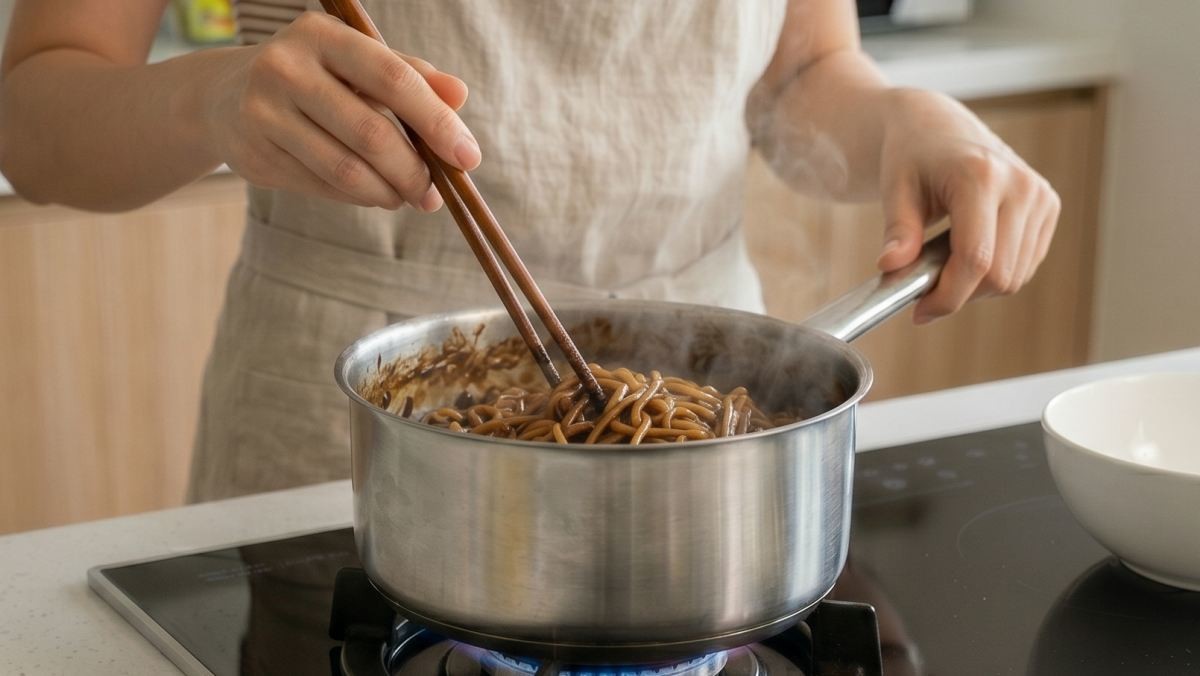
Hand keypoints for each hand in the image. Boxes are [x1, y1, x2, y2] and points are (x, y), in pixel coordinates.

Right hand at [204, 12, 476, 210]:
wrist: (225, 97)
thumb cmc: (315, 77)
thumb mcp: (358, 63)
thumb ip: (411, 76)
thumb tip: (460, 96)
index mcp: (323, 36)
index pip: (393, 79)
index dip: (436, 121)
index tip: (468, 157)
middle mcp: (286, 68)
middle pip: (371, 133)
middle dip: (414, 172)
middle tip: (434, 193)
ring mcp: (264, 113)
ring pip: (346, 170)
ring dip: (389, 192)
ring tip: (407, 197)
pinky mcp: (255, 155)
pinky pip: (324, 187)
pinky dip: (359, 197)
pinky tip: (373, 193)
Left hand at [876, 89, 1060, 323]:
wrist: (936, 127)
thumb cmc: (912, 156)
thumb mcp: (895, 190)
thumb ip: (897, 231)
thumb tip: (891, 266)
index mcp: (981, 176)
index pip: (977, 258)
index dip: (949, 296)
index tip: (920, 312)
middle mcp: (1020, 184)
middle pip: (1000, 275)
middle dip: (960, 294)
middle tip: (925, 293)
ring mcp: (1040, 195)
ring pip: (1016, 276)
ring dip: (977, 287)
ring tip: (944, 267)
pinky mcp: (1049, 206)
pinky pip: (1026, 265)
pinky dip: (996, 273)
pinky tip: (968, 254)